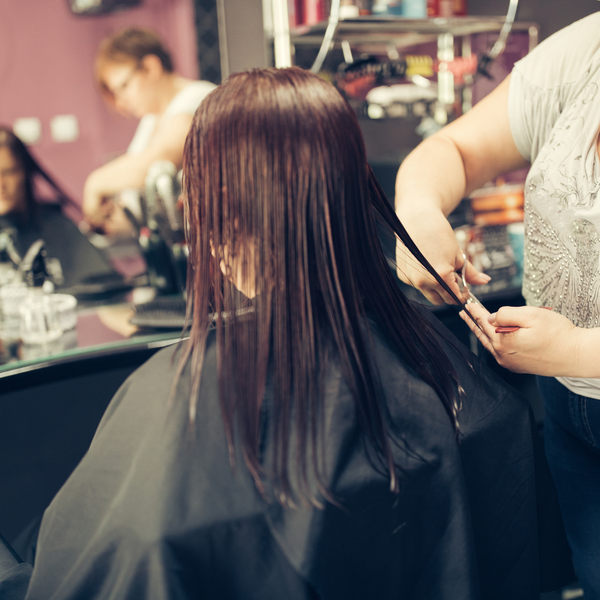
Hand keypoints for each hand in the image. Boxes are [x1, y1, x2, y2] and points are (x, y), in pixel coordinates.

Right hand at [395, 208, 489, 304]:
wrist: (416, 218)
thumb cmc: (437, 232)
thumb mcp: (458, 253)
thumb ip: (470, 272)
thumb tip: (483, 281)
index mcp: (440, 277)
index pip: (454, 298)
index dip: (462, 295)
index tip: (464, 290)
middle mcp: (423, 282)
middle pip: (440, 301)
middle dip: (449, 294)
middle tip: (453, 279)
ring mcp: (411, 280)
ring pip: (427, 294)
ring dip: (436, 288)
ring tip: (438, 269)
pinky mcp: (402, 276)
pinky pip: (417, 285)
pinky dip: (423, 280)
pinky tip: (425, 264)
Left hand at [459, 304, 586, 376]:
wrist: (577, 355)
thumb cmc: (558, 335)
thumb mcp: (531, 315)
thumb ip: (506, 314)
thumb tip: (491, 317)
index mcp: (503, 342)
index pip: (483, 322)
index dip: (475, 311)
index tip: (467, 304)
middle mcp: (503, 355)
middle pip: (483, 335)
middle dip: (473, 322)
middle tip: (464, 313)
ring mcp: (510, 363)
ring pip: (490, 344)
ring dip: (483, 332)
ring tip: (476, 323)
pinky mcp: (518, 366)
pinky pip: (500, 352)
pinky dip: (494, 342)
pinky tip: (494, 336)